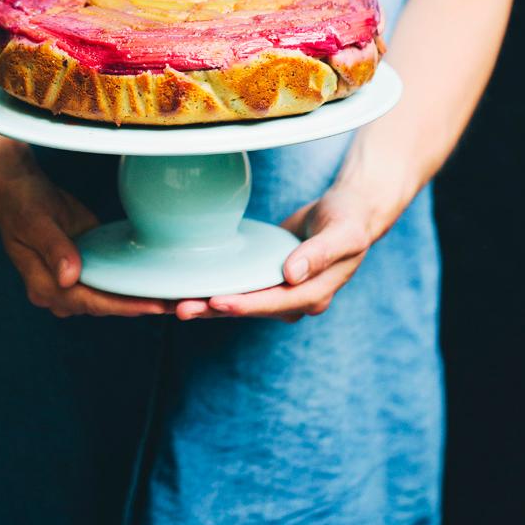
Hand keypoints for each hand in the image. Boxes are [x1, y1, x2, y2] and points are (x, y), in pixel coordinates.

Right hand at [0, 153, 170, 317]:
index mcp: (43, 286)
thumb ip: (53, 248)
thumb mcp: (35, 221)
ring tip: (177, 298)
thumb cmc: (22, 204)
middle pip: (104, 306)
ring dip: (140, 298)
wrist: (18, 189)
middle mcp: (59, 291)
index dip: (121, 305)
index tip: (151, 306)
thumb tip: (70, 276)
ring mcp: (74, 281)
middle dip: (139, 307)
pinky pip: (112, 281)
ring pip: (111, 297)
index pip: (88, 302)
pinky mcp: (87, 267)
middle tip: (179, 305)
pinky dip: (133, 283)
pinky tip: (159, 281)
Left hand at [176, 184, 380, 322]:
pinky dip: (216, 290)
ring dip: (210, 306)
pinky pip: (241, 289)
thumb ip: (320, 252)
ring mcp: (281, 292)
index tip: (217, 302)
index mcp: (316, 294)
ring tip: (176, 305)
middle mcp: (296, 300)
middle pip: (252, 309)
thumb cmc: (348, 220)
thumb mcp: (342, 233)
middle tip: (182, 309)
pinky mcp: (268, 280)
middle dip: (217, 310)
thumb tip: (291, 274)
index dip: (246, 304)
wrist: (349, 213)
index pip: (276, 303)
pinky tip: (190, 290)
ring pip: (241, 303)